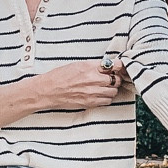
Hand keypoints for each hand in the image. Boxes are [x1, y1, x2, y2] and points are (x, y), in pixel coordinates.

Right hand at [0, 58, 126, 125]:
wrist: (48, 90)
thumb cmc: (60, 76)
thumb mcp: (77, 64)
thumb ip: (93, 65)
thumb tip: (107, 66)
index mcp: (89, 67)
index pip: (113, 65)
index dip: (119, 67)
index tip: (119, 67)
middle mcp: (93, 79)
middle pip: (116, 80)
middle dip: (115, 79)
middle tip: (110, 78)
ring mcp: (92, 92)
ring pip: (113, 92)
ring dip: (112, 89)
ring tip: (104, 87)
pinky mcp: (90, 102)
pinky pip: (107, 101)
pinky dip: (106, 98)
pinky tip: (100, 95)